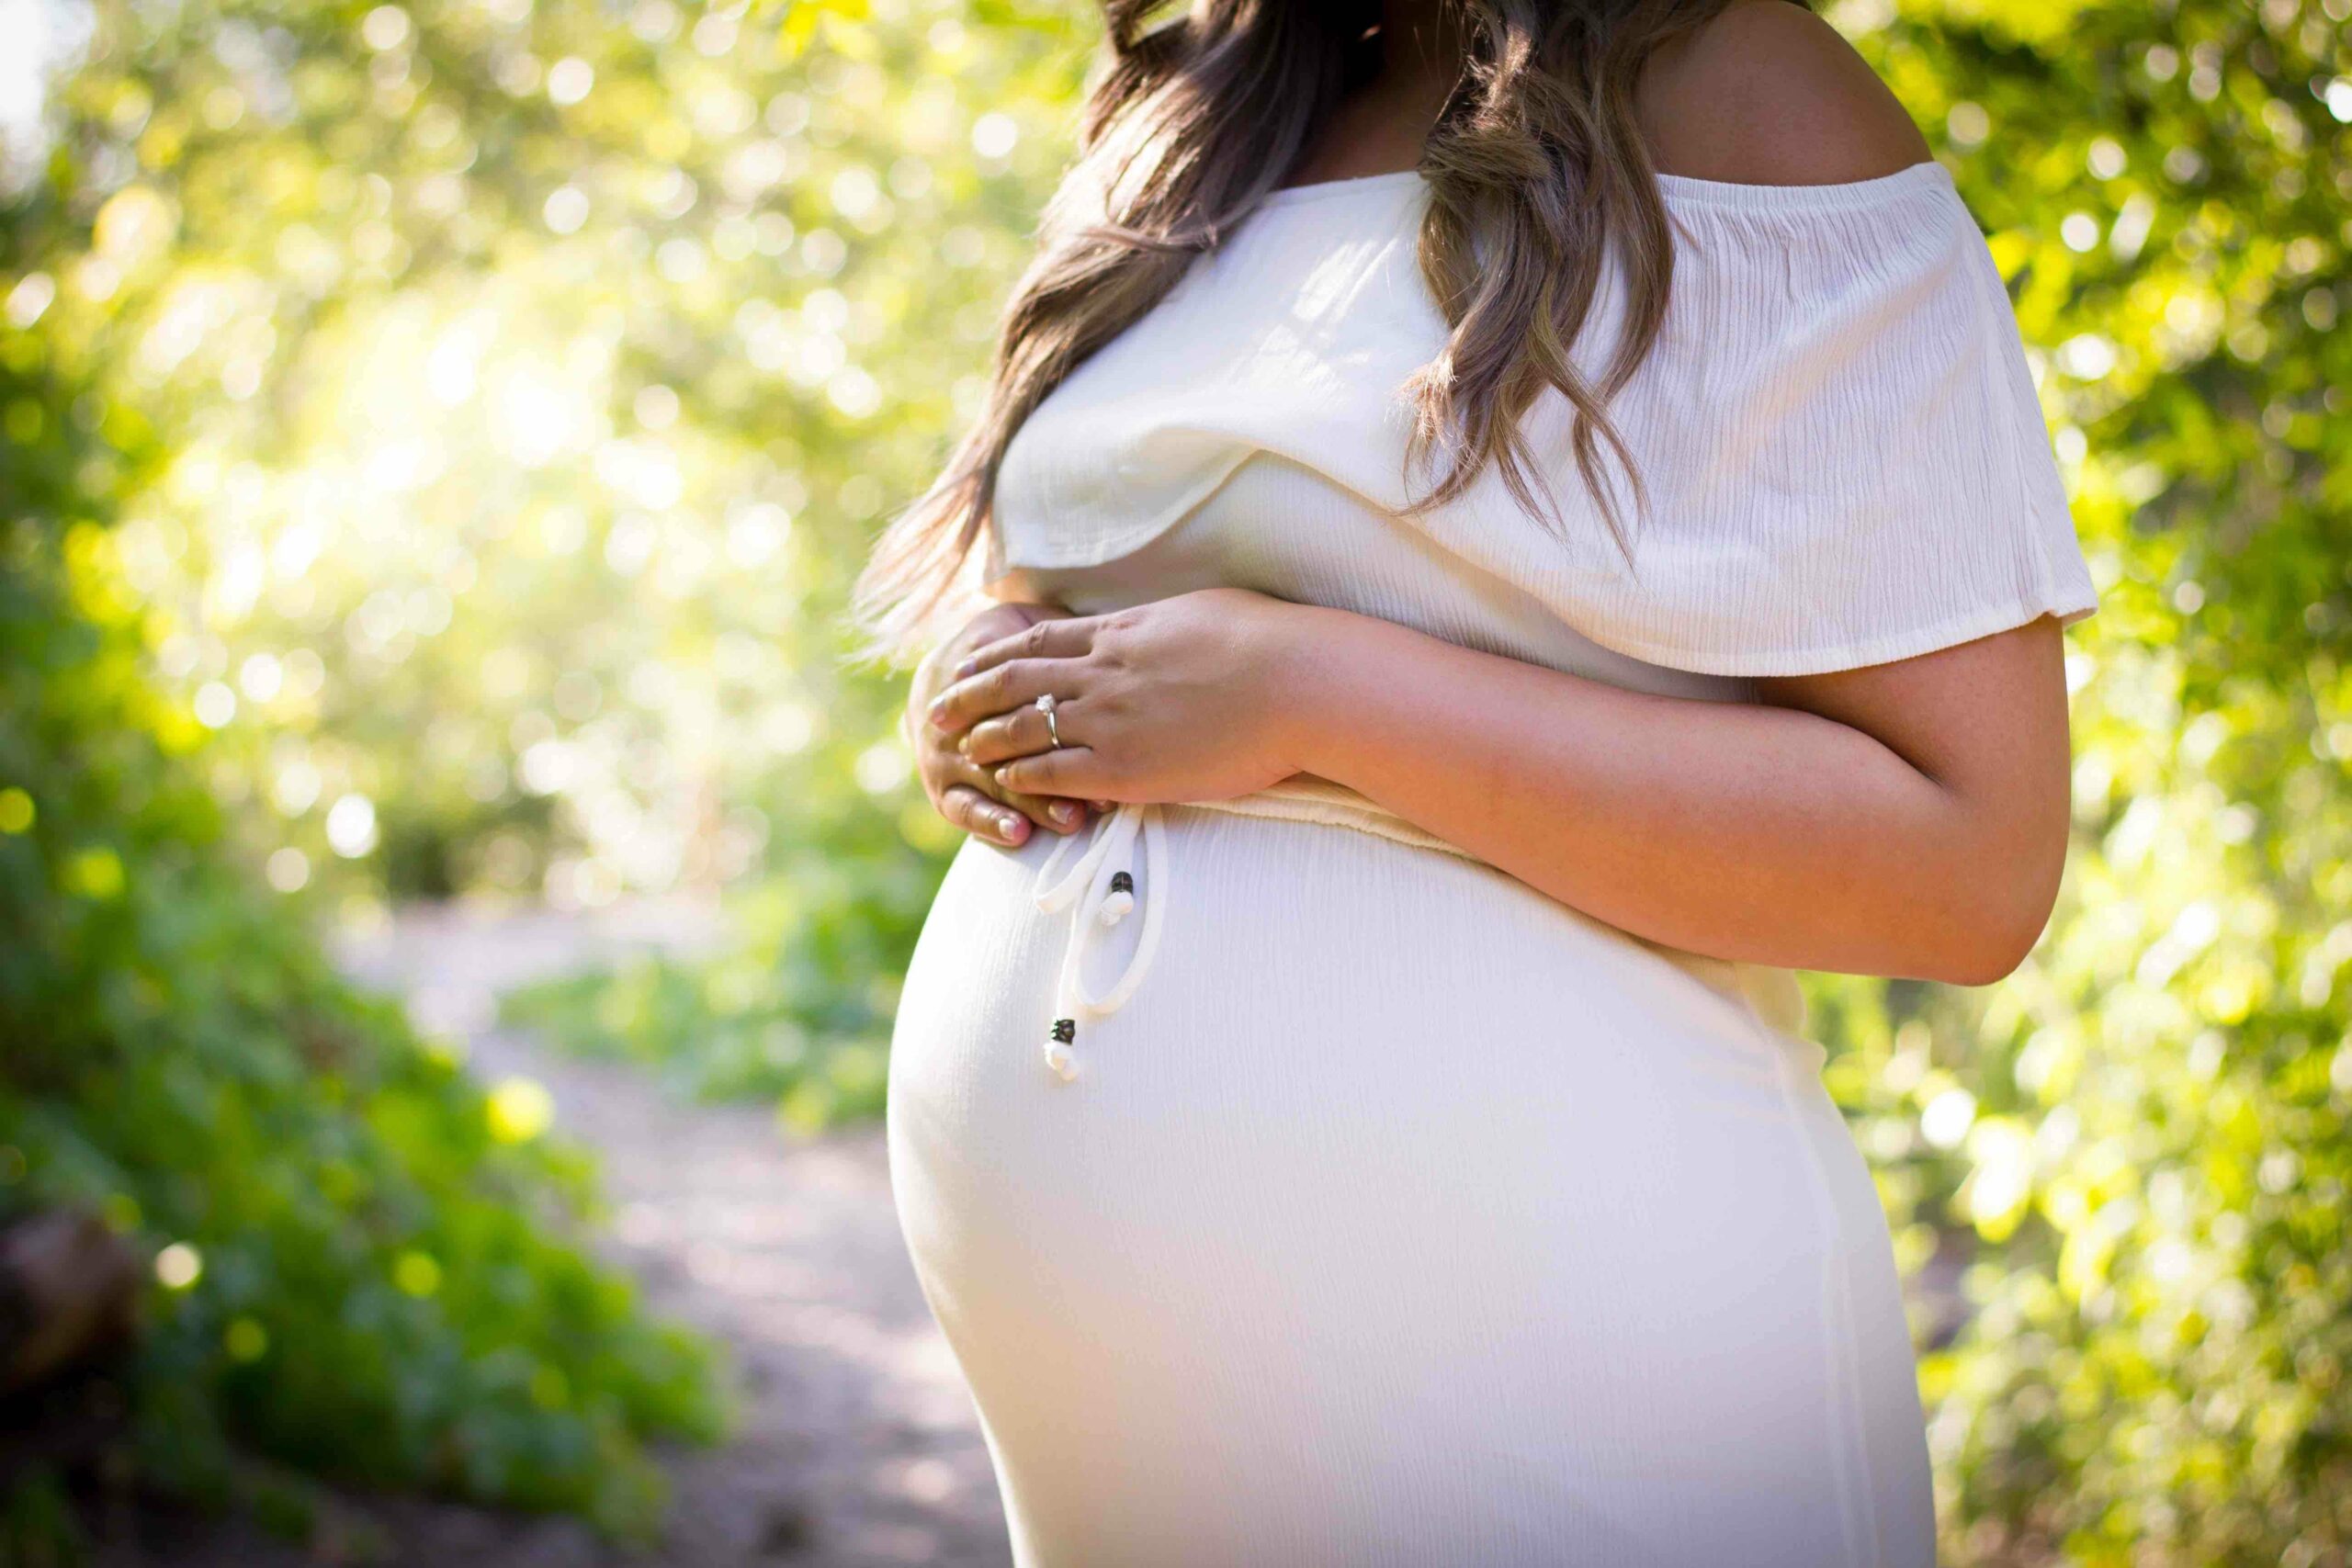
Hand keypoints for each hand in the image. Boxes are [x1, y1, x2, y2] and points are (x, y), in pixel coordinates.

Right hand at [906, 601, 1089, 846]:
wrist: (938, 679)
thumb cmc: (1008, 651)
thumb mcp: (1021, 623)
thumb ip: (1050, 627)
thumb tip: (1095, 625)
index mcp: (981, 671)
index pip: (1016, 689)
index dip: (1057, 708)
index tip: (1103, 730)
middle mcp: (957, 714)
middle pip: (1007, 740)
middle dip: (1054, 763)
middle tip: (1102, 787)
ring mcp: (944, 754)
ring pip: (993, 779)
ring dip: (1033, 800)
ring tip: (1070, 818)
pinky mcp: (943, 789)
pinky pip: (963, 808)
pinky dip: (990, 821)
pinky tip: (1020, 834)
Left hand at [925, 588, 1313, 804]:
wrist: (1297, 684)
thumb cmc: (1270, 644)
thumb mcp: (1204, 612)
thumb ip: (1164, 626)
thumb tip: (1158, 625)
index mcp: (1121, 631)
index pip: (1037, 642)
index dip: (994, 656)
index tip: (968, 663)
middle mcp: (1103, 672)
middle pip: (1013, 682)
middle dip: (969, 697)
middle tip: (937, 711)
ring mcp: (1110, 720)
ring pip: (1024, 728)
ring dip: (987, 740)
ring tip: (962, 751)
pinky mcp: (1126, 768)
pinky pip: (1054, 773)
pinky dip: (1024, 776)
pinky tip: (1007, 783)